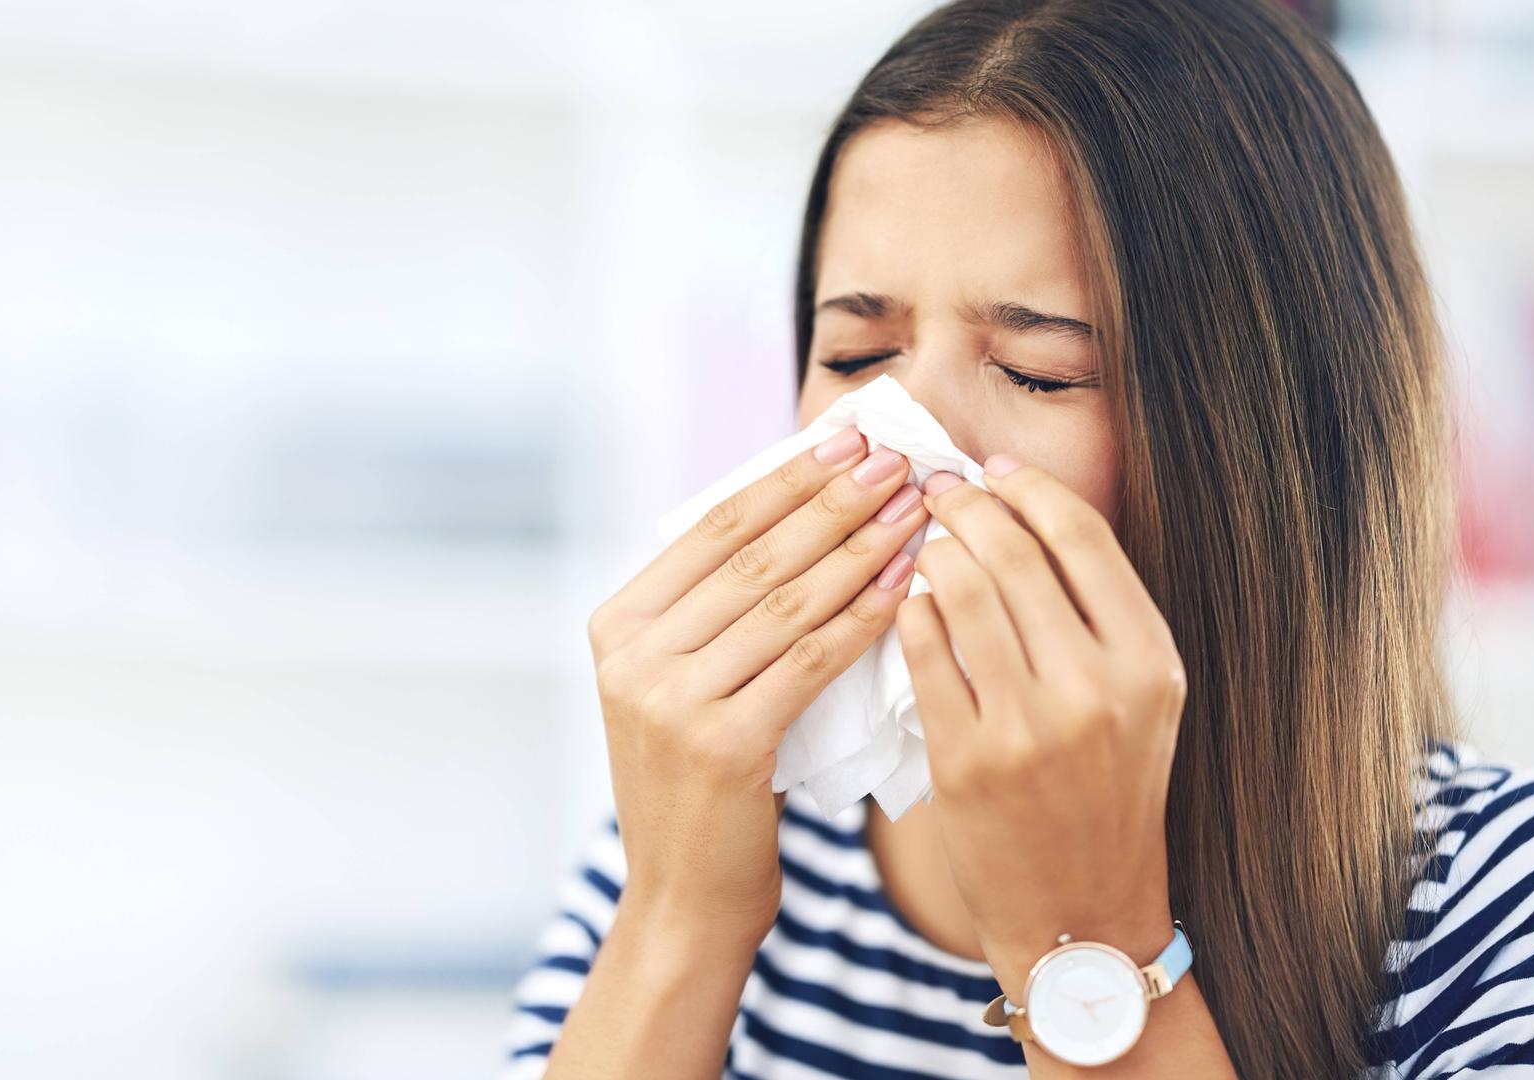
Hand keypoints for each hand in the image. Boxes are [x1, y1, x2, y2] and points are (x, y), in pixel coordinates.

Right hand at [586, 427, 929, 944]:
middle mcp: (632, 657)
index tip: (849, 440)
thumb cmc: (704, 788)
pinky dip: (864, 615)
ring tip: (916, 507)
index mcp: (617, 626)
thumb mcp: (682, 686)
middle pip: (752, 556)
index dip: (786, 478)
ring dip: (860, 546)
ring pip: (786, 601)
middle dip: (833, 499)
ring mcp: (669, 701)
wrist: (684, 899)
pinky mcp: (722, 746)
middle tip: (897, 458)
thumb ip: (716, 612)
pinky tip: (908, 582)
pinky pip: (809, 661)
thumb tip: (804, 510)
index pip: (712, 528)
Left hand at [896, 456, 1186, 999]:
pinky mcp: (966, 761)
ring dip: (932, 551)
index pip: (1082, 535)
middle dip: (965, 505)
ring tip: (921, 543)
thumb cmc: (1106, 794)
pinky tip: (906, 604)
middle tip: (935, 490)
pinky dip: (908, 613)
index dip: (1028, 487)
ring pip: (961, 592)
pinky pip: (922, 653)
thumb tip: (1022, 503)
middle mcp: (1097, 689)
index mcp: (1150, 662)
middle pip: (1014, 552)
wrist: (1082, 915)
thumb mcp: (1140, 700)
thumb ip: (1097, 611)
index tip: (992, 469)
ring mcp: (1029, 728)